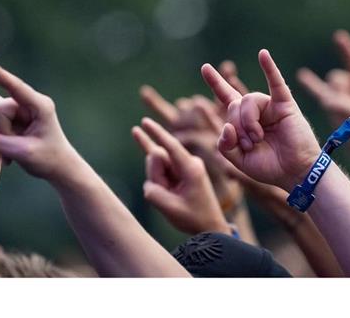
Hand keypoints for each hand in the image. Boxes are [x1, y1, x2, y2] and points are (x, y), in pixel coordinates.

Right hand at [0, 54, 79, 182]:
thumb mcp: (24, 154)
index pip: (14, 86)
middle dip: (0, 130)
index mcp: (39, 105)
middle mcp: (27, 102)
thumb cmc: (48, 159)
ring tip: (16, 151)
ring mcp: (17, 108)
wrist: (58, 166)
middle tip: (18, 148)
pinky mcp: (9, 116)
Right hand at [139, 84, 243, 211]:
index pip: (170, 146)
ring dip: (158, 181)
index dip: (156, 133)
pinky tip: (138, 135)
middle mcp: (188, 162)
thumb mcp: (170, 208)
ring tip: (172, 197)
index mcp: (191, 168)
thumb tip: (148, 180)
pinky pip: (161, 161)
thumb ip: (152, 191)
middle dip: (156, 176)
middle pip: (158, 158)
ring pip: (157, 164)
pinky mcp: (179, 169)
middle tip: (170, 197)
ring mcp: (183, 164)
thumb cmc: (194, 218)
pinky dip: (151, 159)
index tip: (144, 122)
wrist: (210, 226)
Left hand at [203, 49, 320, 190]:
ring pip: (247, 101)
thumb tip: (227, 126)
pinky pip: (276, 83)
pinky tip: (263, 54)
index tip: (205, 67)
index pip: (227, 97)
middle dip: (236, 126)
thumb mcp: (238, 160)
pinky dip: (269, 68)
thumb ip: (225, 144)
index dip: (216, 83)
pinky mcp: (285, 105)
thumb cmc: (269, 167)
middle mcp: (255, 110)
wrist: (295, 173)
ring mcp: (270, 106)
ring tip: (258, 138)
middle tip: (249, 144)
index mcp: (243, 121)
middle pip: (232, 105)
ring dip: (248, 122)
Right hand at [297, 30, 349, 162]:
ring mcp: (343, 96)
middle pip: (337, 78)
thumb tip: (325, 100)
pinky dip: (312, 85)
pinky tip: (302, 76)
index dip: (347, 50)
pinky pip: (321, 92)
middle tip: (344, 106)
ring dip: (330, 97)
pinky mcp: (334, 105)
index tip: (338, 36)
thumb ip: (344, 106)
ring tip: (338, 110)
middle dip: (337, 90)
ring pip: (329, 87)